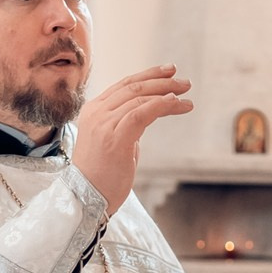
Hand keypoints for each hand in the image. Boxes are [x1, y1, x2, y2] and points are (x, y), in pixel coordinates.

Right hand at [72, 66, 191, 210]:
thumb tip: (148, 113)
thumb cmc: (101, 176)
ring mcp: (104, 124)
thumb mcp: (113, 141)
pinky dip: (162, 105)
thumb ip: (126, 125)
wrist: (85, 199)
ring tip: (186, 96)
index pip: (124, 85)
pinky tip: (176, 104)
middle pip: (134, 87)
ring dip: (167, 93)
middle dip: (162, 81)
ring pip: (140, 98)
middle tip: (184, 82)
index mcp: (93, 110)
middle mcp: (97, 112)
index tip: (168, 72)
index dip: (148, 75)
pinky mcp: (115, 137)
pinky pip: (143, 112)